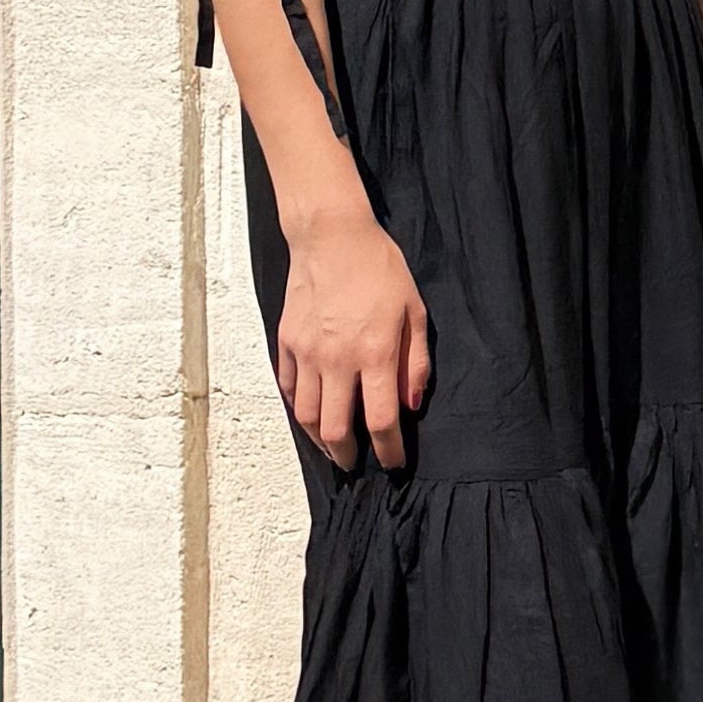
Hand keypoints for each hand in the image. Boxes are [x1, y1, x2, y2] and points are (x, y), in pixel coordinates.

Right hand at [276, 196, 432, 465]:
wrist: (331, 238)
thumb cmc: (380, 269)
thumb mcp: (414, 311)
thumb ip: (415, 363)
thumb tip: (411, 404)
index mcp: (375, 354)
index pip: (381, 420)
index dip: (389, 451)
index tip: (394, 463)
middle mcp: (338, 360)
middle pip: (337, 430)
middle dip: (349, 457)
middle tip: (358, 463)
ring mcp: (307, 353)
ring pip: (308, 417)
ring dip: (321, 441)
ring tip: (334, 447)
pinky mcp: (287, 343)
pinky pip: (290, 390)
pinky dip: (301, 410)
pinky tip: (313, 415)